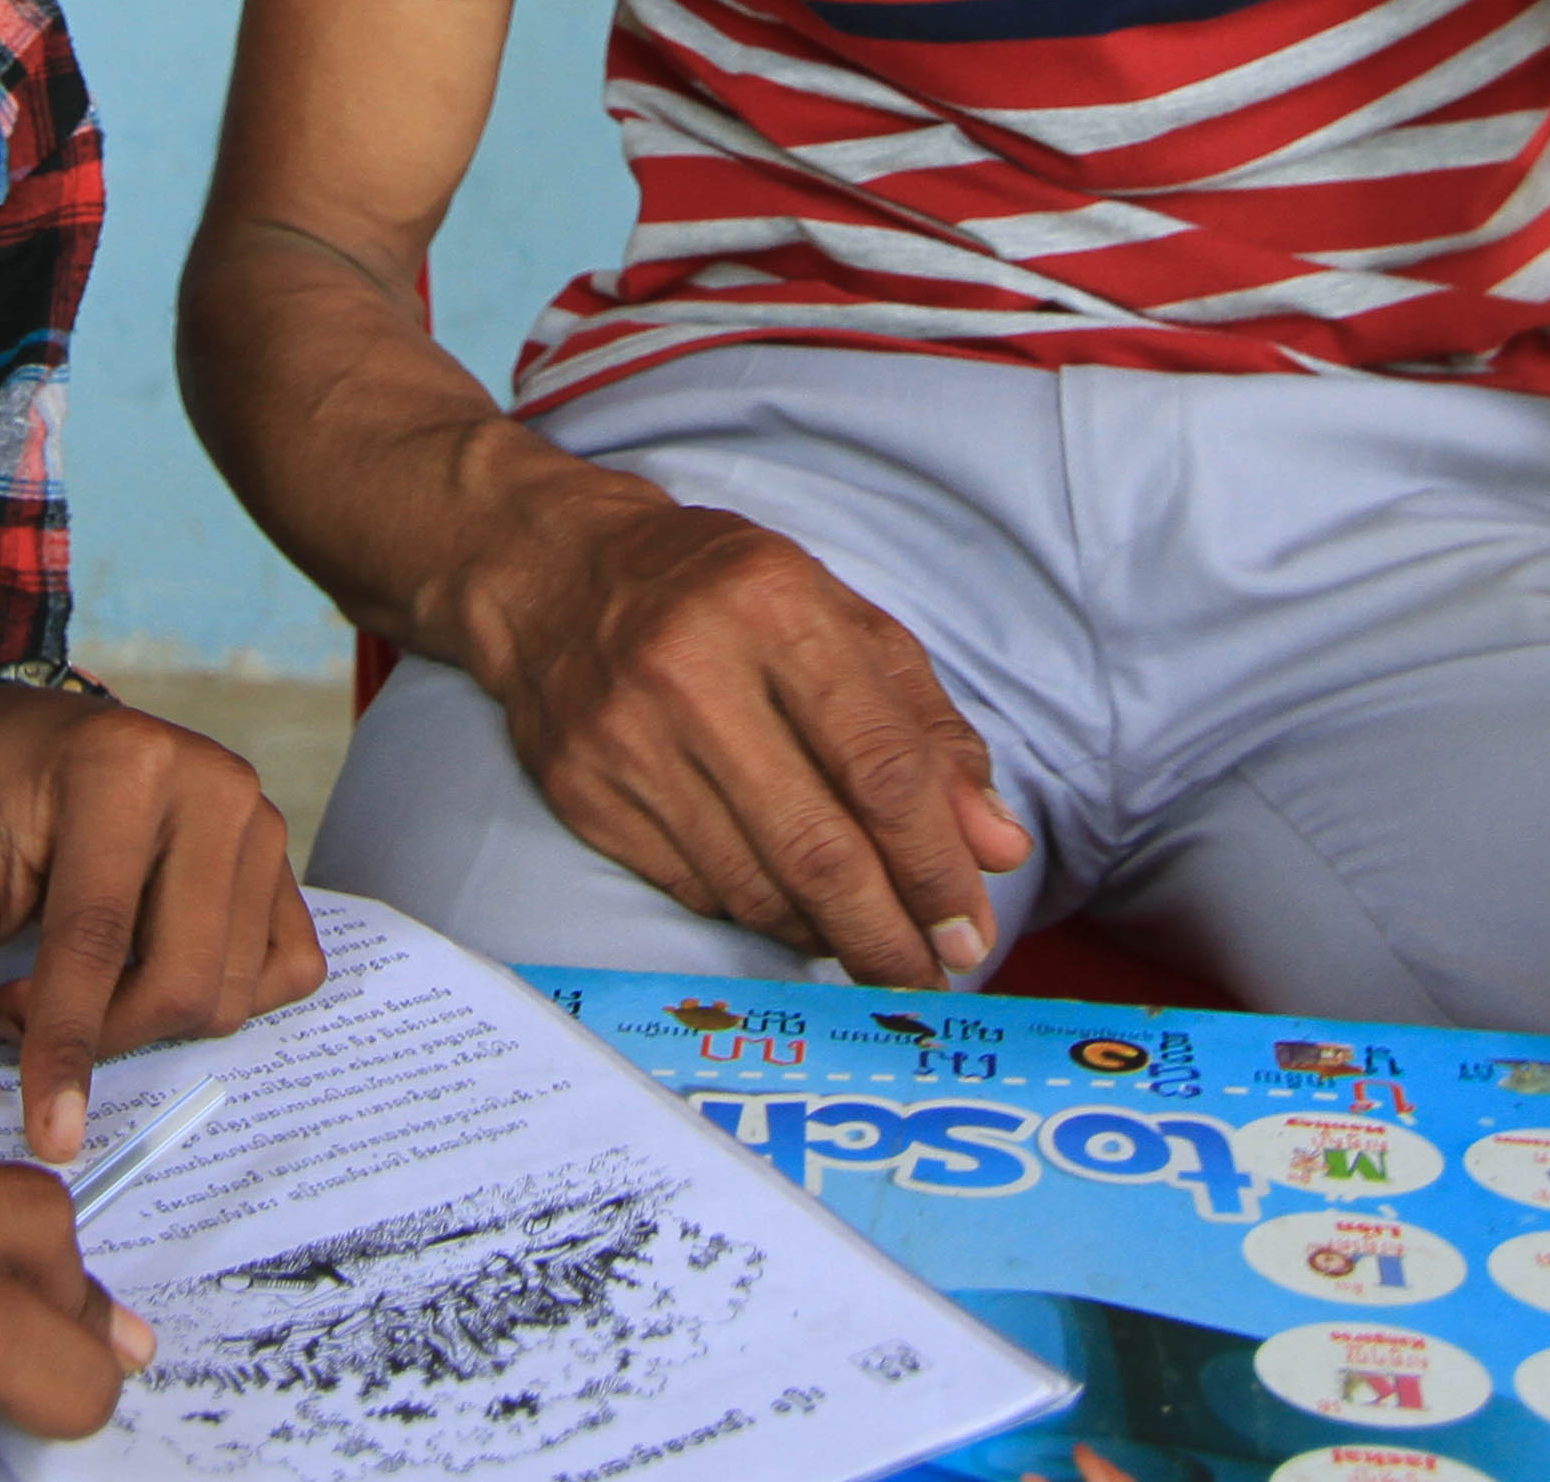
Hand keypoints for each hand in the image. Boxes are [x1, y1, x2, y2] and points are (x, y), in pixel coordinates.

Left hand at [0, 683, 330, 1161]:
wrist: (27, 743)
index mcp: (121, 764)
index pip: (97, 938)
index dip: (65, 1045)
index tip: (48, 1134)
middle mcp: (213, 784)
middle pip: (183, 980)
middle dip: (103, 1035)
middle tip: (20, 1012)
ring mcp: (262, 820)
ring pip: (229, 993)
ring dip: (147, 1020)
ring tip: (75, 981)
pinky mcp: (285, 862)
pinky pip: (283, 972)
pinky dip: (217, 996)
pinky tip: (150, 969)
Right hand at [464, 476, 1031, 989]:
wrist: (555, 571)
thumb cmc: (722, 592)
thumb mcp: (842, 621)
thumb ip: (926, 730)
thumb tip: (994, 844)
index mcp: (774, 608)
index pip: (879, 766)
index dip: (936, 864)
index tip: (971, 928)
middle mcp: (691, 672)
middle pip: (817, 849)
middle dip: (888, 934)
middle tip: (930, 977)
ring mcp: (625, 739)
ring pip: (754, 887)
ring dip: (828, 936)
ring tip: (870, 944)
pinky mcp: (581, 792)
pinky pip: (696, 890)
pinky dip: (758, 914)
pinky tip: (792, 910)